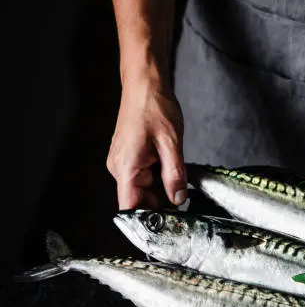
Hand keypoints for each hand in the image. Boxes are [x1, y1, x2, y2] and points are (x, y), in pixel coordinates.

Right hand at [107, 77, 186, 209]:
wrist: (145, 84)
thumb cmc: (154, 108)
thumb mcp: (172, 145)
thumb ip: (175, 176)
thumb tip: (178, 200)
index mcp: (126, 168)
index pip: (131, 208)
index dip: (149, 219)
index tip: (168, 222)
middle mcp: (119, 168)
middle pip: (140, 199)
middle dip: (162, 199)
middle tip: (183, 191)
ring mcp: (122, 162)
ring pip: (144, 187)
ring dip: (162, 184)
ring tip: (175, 167)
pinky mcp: (128, 157)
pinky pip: (143, 175)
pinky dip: (158, 174)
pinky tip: (168, 161)